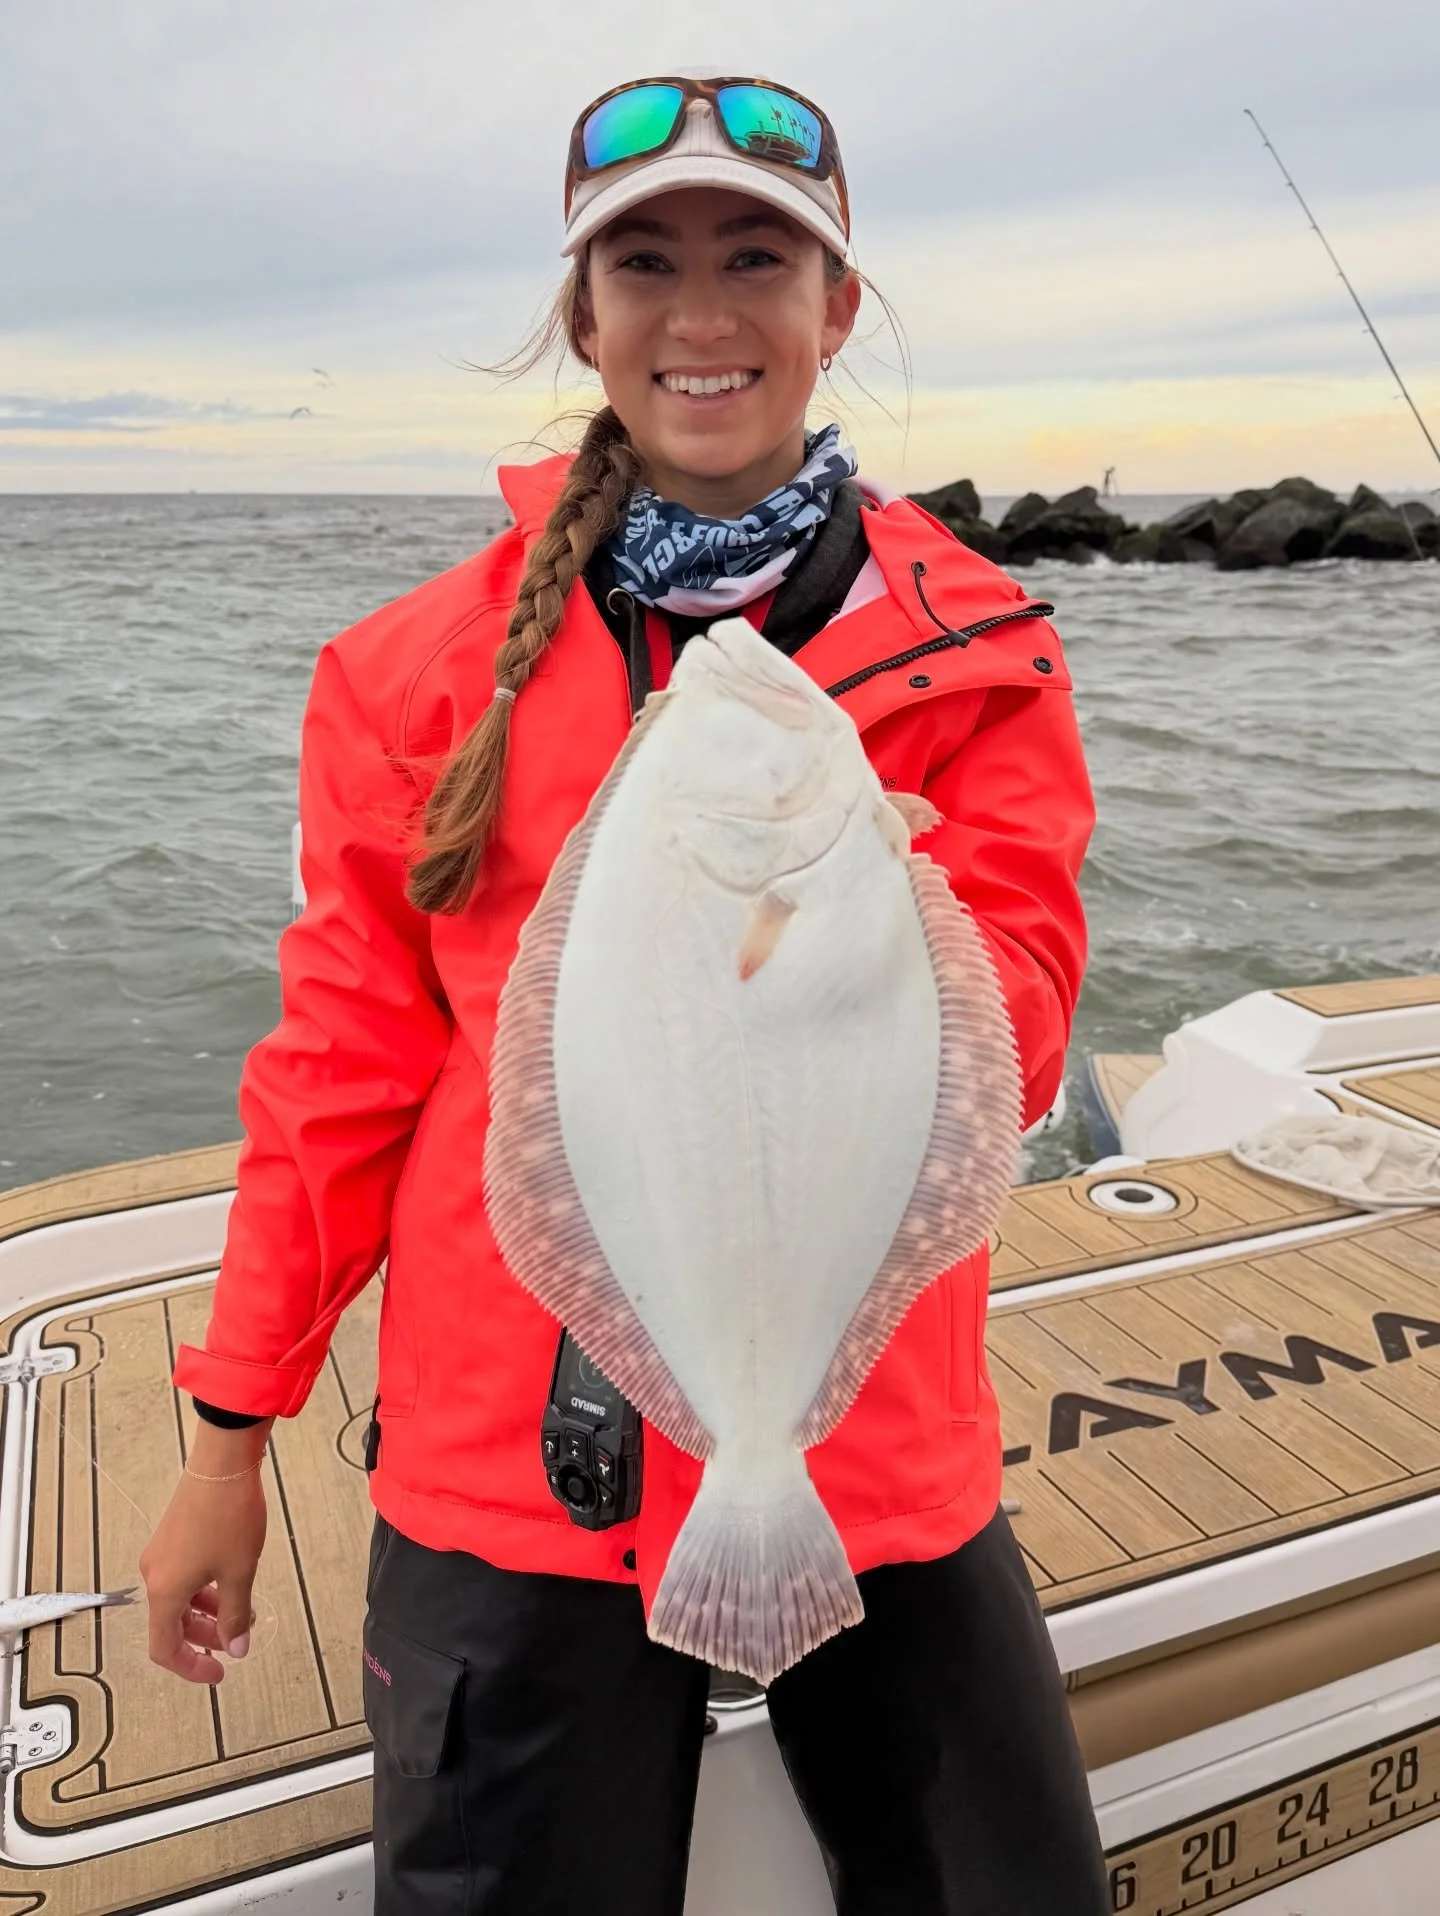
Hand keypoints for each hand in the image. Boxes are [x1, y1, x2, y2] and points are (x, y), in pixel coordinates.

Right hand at [139, 1420, 272, 1684]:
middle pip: (172, 1624)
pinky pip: (183, 1577)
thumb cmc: (228, 1515)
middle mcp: (155, 1574)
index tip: (217, 1673)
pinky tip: (232, 1583)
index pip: (165, 1648)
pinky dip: (205, 1589)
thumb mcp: (239, 1572)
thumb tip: (237, 1647)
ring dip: (208, 1612)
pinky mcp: (172, 1537)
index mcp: (164, 1591)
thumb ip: (236, 1615)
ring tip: (242, 1611)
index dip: (190, 1667)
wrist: (223, 1463)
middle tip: (236, 1640)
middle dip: (205, 1637)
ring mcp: (162, 1554)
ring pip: (180, 1600)